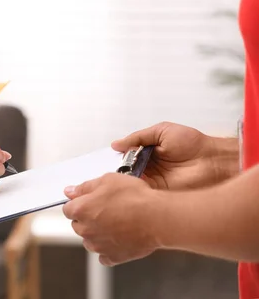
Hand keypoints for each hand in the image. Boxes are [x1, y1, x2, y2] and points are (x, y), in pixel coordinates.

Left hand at [63, 173, 161, 265]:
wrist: (157, 218)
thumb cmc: (134, 198)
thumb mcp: (107, 180)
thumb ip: (84, 187)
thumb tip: (70, 191)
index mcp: (80, 210)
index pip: (68, 208)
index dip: (79, 203)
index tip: (89, 201)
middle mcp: (85, 230)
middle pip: (78, 224)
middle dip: (88, 218)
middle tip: (107, 209)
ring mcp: (98, 245)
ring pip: (90, 240)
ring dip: (97, 233)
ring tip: (116, 222)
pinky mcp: (112, 257)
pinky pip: (104, 255)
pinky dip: (109, 248)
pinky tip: (119, 237)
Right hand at [112, 122, 237, 189]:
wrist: (212, 162)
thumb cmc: (192, 144)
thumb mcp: (162, 131)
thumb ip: (138, 137)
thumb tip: (116, 144)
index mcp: (149, 152)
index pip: (128, 156)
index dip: (119, 157)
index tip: (111, 157)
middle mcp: (150, 167)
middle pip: (127, 169)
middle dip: (119, 168)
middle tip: (115, 166)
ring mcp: (153, 181)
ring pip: (131, 181)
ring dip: (125, 178)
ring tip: (119, 174)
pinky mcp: (158, 193)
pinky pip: (141, 191)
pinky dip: (134, 188)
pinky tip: (128, 183)